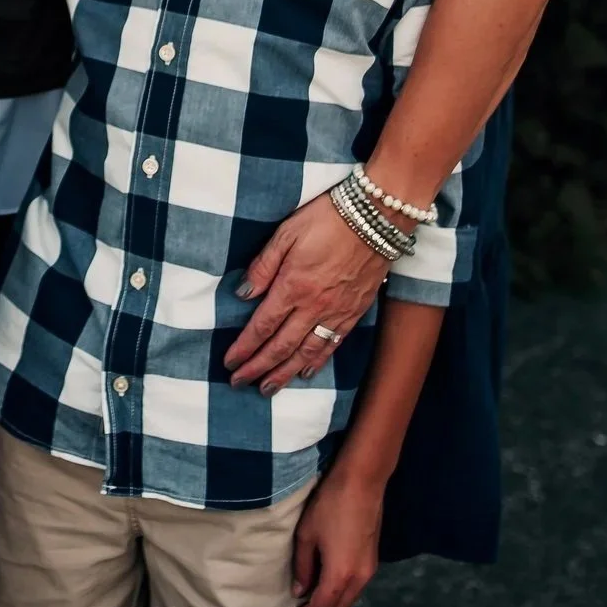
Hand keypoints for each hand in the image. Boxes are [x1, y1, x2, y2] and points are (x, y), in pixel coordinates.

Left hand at [224, 195, 390, 393]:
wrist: (377, 218)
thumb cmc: (327, 219)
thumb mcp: (286, 233)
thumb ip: (263, 266)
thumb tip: (243, 294)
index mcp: (292, 286)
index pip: (262, 326)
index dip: (244, 348)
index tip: (229, 363)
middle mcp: (313, 306)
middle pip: (280, 346)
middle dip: (257, 368)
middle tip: (239, 384)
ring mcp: (336, 312)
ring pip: (306, 353)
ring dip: (284, 373)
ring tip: (267, 389)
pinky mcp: (355, 312)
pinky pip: (332, 344)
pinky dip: (317, 362)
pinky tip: (305, 372)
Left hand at [290, 463, 384, 606]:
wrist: (362, 482)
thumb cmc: (329, 505)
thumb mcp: (306, 535)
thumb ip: (302, 566)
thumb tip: (299, 591)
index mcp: (340, 575)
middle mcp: (359, 580)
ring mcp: (369, 571)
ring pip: (349, 601)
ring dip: (330, 604)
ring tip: (308, 598)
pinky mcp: (372, 561)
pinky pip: (355, 588)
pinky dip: (340, 593)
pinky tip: (325, 583)